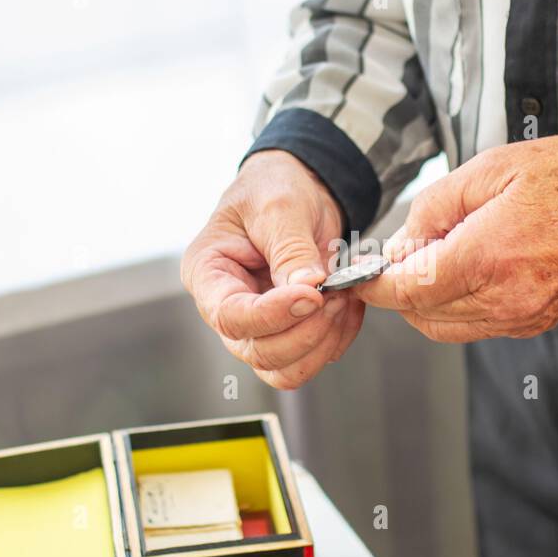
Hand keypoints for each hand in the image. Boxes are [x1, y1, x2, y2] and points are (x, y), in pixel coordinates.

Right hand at [181, 151, 364, 388]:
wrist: (300, 187)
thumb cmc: (275, 187)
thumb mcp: (280, 206)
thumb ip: (290, 249)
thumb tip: (307, 290)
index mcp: (208, 274)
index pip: (230, 316)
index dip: (272, 315)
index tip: (313, 295)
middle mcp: (227, 307)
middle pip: (258, 352)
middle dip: (304, 332)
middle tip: (334, 293)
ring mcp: (258, 324)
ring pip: (284, 369)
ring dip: (322, 342)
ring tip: (343, 298)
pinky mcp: (289, 330)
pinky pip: (313, 357)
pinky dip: (339, 337)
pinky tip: (349, 302)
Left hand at [354, 135, 557, 341]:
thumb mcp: (488, 169)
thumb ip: (434, 208)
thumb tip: (403, 244)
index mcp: (486, 258)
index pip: (408, 290)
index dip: (376, 284)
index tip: (360, 273)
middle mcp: (502, 298)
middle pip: (421, 314)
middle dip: (402, 288)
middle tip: (411, 250)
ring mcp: (520, 317)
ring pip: (445, 327)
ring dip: (428, 301)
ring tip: (443, 257)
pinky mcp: (532, 323)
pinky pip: (476, 328)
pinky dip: (457, 307)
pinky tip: (469, 271)